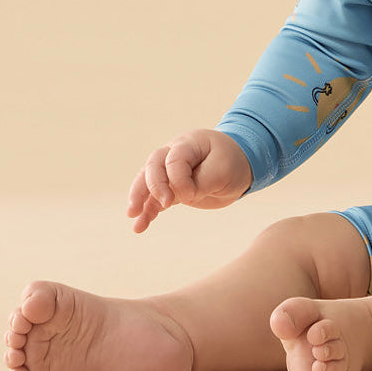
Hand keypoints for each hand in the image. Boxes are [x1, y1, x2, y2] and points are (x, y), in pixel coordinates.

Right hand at [126, 128, 252, 233]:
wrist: (239, 166)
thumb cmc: (232, 162)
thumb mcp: (223, 169)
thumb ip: (202, 182)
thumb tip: (180, 197)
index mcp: (189, 143)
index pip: (174, 160)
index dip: (179, 180)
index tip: (193, 195)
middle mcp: (174, 153)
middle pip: (153, 166)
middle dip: (154, 186)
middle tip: (165, 204)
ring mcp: (169, 171)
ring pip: (147, 181)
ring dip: (140, 199)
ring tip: (132, 216)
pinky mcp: (171, 189)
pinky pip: (153, 198)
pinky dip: (146, 212)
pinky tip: (139, 226)